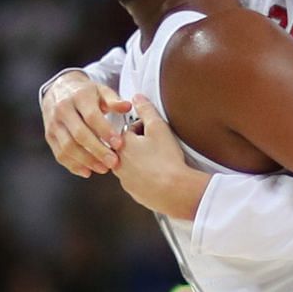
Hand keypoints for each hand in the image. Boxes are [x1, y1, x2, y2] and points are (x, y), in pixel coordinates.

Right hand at [42, 72, 130, 177]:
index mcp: (78, 96)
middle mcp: (63, 110)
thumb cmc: (85, 93)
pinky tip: (88, 171)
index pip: (91, 116)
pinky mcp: (49, 136)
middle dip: (97, 151)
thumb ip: (113, 100)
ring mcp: (53, 124)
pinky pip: (60, 154)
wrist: (58, 89)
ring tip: (103, 168)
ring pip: (68, 147)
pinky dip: (74, 165)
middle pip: (79, 134)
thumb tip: (127, 106)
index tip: (119, 144)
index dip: (105, 131)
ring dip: (86, 161)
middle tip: (113, 162)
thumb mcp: (100, 91)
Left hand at [112, 96, 208, 220]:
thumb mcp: (158, 127)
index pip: (128, 129)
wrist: (174, 190)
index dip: (144, 128)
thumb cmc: (166, 160)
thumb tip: (138, 98)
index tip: (155, 132)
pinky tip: (160, 175)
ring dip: (142, 161)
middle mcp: (118, 163)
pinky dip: (147, 177)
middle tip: (158, 146)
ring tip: (160, 161)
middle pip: (128, 148)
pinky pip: (138, 181)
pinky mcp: (134, 193)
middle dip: (141, 145)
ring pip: (131, 165)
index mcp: (121, 145)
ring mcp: (125, 180)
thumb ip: (146, 110)